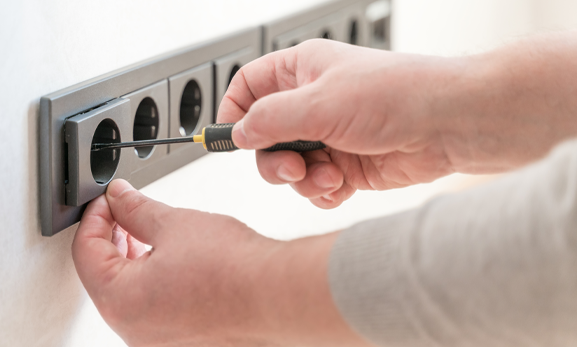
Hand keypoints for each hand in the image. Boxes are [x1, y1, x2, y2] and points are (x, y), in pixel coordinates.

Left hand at [72, 179, 368, 345]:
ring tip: (147, 231)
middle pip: (102, 275)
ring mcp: (156, 340)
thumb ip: (135, 209)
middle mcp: (133, 331)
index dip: (94, 217)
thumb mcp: (173, 223)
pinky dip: (150, 280)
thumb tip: (118, 198)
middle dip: (110, 237)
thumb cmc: (233, 269)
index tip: (106, 201)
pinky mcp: (178, 339)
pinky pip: (150, 307)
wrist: (277, 294)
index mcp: (121, 302)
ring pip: (126, 293)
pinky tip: (168, 257)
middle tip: (123, 211)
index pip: (85, 253)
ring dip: (129, 259)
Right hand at [218, 38, 576, 208]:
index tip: (232, 139)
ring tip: (329, 176)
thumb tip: (238, 132)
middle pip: (265, 137)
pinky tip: (340, 187)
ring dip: (303, 179)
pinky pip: (315, 186)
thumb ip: (270, 120)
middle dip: (274, 159)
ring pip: (289, 167)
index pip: (249, 87)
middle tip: (292, 167)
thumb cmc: (399, 95)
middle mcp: (313, 103)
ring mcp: (329, 136)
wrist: (452, 125)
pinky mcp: (347, 166)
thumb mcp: (320, 103)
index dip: (234, 112)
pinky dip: (322, 192)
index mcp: (302, 72)